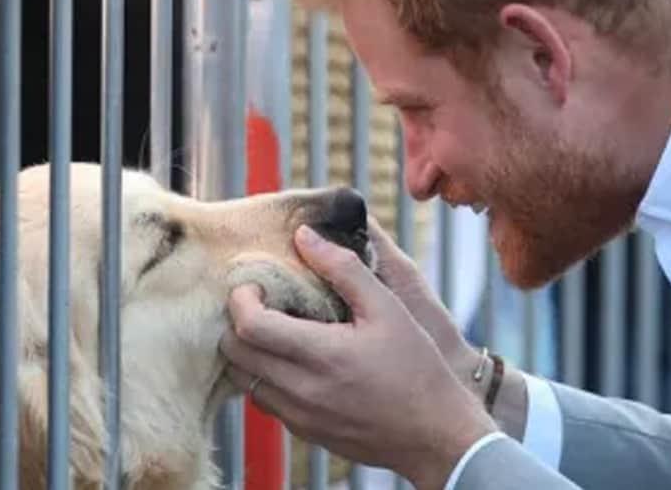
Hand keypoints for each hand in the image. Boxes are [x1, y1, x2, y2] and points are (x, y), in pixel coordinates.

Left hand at [220, 225, 497, 489]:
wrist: (436, 435)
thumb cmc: (417, 368)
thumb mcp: (388, 308)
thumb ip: (344, 268)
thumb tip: (304, 235)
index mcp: (321, 354)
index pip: (249, 326)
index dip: (241, 299)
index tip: (256, 285)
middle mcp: (302, 390)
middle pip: (234, 354)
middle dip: (236, 322)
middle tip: (259, 304)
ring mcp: (300, 416)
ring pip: (243, 381)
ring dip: (247, 352)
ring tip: (272, 331)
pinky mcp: (305, 432)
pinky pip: (264, 402)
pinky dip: (263, 378)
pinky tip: (289, 361)